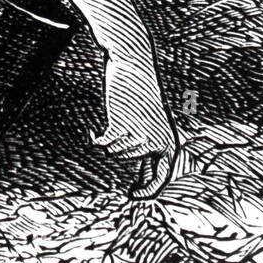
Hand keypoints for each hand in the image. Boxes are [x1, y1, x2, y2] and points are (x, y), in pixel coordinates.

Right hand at [93, 52, 179, 198]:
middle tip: (131, 194)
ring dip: (110, 141)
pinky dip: (96, 138)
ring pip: (116, 152)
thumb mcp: (152, 125)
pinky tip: (93, 131)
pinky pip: (104, 143)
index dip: (150, 191)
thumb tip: (144, 180)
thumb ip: (151, 148)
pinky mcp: (121, 127)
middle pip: (134, 165)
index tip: (136, 197)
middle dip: (137, 184)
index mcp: (169, 140)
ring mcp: (139, 136)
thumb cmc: (142, 96)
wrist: (135, 65)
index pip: (162, 177)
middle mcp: (158, 142)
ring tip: (113, 125)